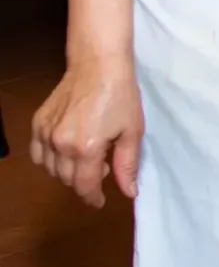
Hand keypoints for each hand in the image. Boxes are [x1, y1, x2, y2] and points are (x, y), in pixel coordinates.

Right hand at [30, 56, 143, 207]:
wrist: (98, 65)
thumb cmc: (121, 96)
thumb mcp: (132, 131)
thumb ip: (128, 165)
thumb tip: (129, 193)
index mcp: (86, 149)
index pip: (85, 186)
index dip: (93, 198)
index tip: (100, 201)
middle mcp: (61, 145)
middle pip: (67, 179)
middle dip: (84, 182)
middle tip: (103, 170)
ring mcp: (45, 134)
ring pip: (51, 169)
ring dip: (68, 172)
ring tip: (88, 158)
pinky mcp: (38, 123)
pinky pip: (38, 153)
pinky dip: (49, 159)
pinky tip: (65, 151)